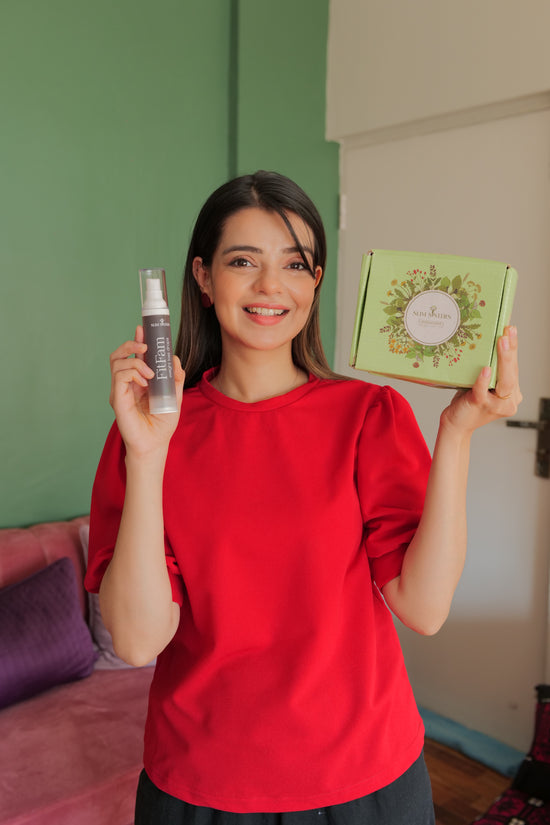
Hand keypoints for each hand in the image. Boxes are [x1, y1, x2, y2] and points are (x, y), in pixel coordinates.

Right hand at [109, 326, 184, 456]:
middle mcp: (126, 384)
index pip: (133, 356)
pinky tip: (144, 381)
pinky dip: (132, 373)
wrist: (155, 444)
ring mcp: (120, 390)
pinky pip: (119, 376)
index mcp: (138, 381)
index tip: (143, 329)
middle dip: (131, 344)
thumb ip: (175, 377)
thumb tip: (174, 358)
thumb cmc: (162, 423)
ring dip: (135, 361)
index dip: (137, 340)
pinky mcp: (117, 398)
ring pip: (117, 362)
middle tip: (145, 346)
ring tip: (150, 373)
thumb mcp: (175, 396)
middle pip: (119, 355)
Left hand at [441, 326, 521, 434]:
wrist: (456, 423)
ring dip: (504, 360)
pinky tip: (486, 369)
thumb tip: (486, 342)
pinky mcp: (481, 406)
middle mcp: (509, 401)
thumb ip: (489, 370)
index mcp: (512, 393)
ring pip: (505, 382)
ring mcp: (496, 406)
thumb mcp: (482, 383)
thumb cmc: (468, 401)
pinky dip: (484, 380)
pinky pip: (484, 392)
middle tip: (509, 331)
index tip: (511, 330)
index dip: (513, 349)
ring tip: (502, 342)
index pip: (514, 368)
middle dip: (511, 350)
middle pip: (513, 373)